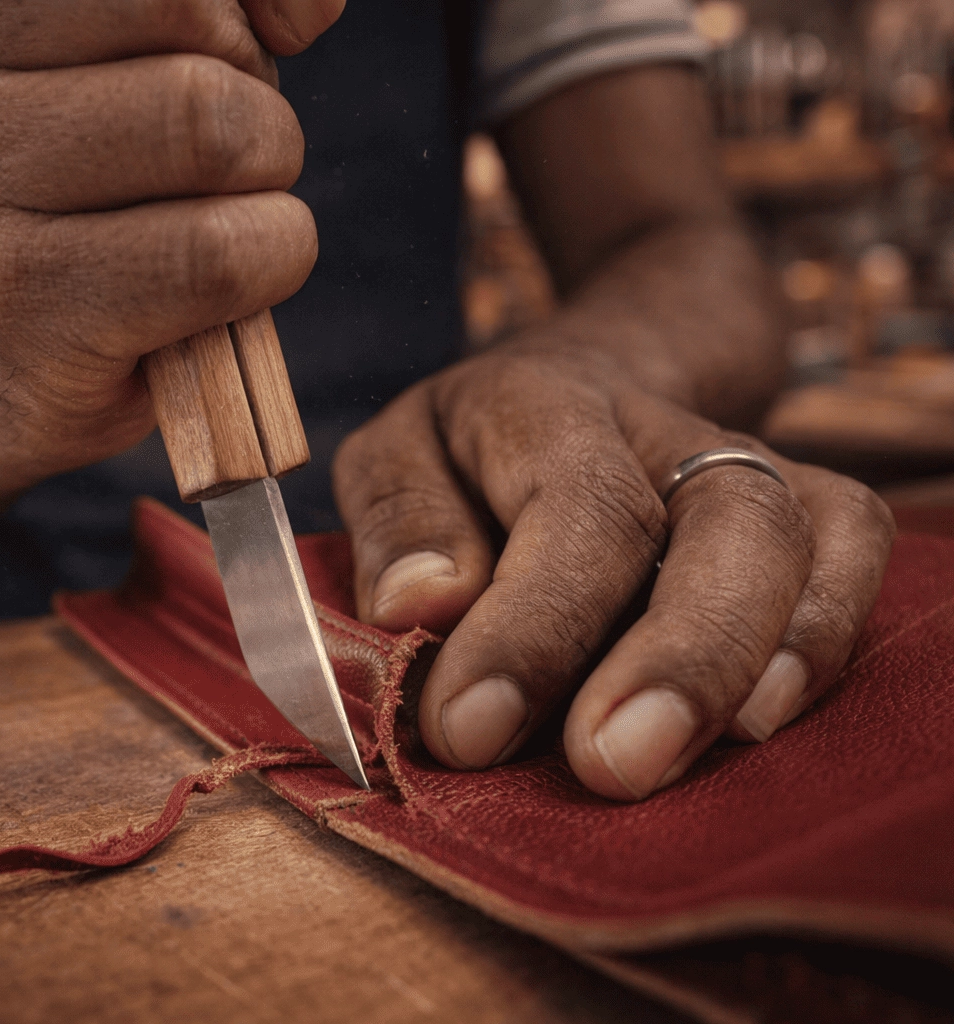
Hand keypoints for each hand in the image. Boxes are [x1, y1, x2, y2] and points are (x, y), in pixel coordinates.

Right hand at [0, 0, 342, 498]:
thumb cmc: (56, 194)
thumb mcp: (101, 54)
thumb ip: (205, 0)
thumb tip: (307, 5)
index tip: (237, 43)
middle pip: (191, 13)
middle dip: (246, 89)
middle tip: (201, 159)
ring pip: (215, 124)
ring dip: (261, 180)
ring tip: (202, 217)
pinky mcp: (10, 306)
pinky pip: (220, 252)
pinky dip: (264, 263)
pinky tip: (213, 288)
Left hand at [332, 339, 894, 800]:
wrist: (579, 387)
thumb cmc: (468, 453)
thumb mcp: (394, 458)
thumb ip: (398, 521)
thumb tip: (419, 603)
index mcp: (548, 404)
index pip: (574, 508)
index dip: (531, 627)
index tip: (468, 727)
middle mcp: (668, 430)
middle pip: (724, 521)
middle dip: (677, 656)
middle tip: (606, 765)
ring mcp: (750, 467)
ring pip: (801, 540)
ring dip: (746, 660)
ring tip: (675, 755)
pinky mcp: (808, 511)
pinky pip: (855, 558)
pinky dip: (821, 641)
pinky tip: (758, 723)